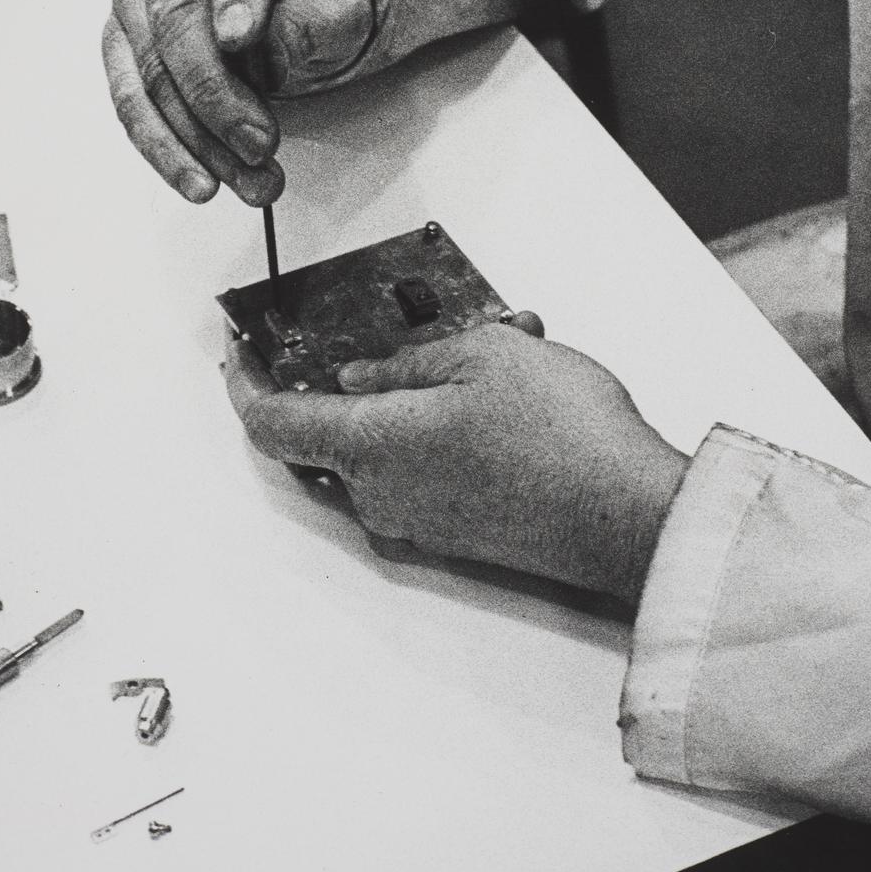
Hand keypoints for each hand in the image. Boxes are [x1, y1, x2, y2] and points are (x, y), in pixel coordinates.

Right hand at [103, 0, 376, 206]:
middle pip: (173, 12)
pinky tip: (199, 180)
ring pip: (149, 67)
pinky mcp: (122, 34)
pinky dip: (165, 146)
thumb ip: (311, 19)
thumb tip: (259, 57)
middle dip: (216, 92)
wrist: (300, 2)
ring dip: (196, 136)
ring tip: (249, 180)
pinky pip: (129, 97)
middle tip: (261, 142)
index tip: (245, 41)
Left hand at [224, 320, 691, 605]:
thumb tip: (365, 379)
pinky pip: (426, 471)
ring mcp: (421, 522)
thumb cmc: (563, 437)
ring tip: (489, 345)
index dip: (244, 384)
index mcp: (370, 446)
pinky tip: (505, 388)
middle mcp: (382, 496)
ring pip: (387, 447)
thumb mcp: (481, 357)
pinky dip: (446, 428)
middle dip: (352, 378)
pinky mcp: (460, 534)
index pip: (271, 423)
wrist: (631, 518)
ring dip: (417, 397)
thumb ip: (407, 365)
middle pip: (326, 437)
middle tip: (377, 337)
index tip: (239, 352)